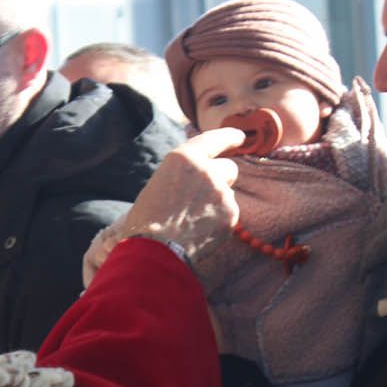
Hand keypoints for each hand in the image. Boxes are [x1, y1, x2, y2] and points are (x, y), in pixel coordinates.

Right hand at [83, 127, 244, 284]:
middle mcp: (206, 169)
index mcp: (183, 157)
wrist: (154, 250)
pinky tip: (199, 232)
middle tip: (206, 195)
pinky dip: (219, 222)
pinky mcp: (231, 214)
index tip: (239, 137)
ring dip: (218, 202)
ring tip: (193, 220)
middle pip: (229, 167)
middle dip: (223, 178)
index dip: (230, 137)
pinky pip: (229, 214)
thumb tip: (198, 179)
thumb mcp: (159, 184)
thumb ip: (183, 175)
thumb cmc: (147, 220)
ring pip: (229, 194)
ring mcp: (221, 192)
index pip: (215, 139)